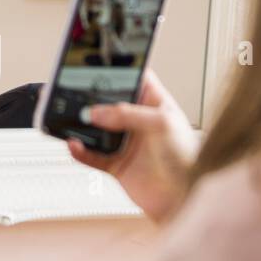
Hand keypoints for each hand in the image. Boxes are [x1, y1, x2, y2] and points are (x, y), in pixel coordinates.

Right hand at [66, 68, 199, 223]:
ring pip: (96, 130)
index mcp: (154, 104)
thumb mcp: (162, 124)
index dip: (118, 70)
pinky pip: (92, 156)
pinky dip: (80, 151)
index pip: (133, 79)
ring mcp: (126, 143)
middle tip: (76, 92)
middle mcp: (138, 122)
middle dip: (92, 98)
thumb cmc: (188, 158)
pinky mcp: (117, 165)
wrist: (186, 197)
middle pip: (108, 103)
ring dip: (82, 126)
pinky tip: (75, 144)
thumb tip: (98, 112)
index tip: (98, 63)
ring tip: (72, 119)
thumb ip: (128, 114)